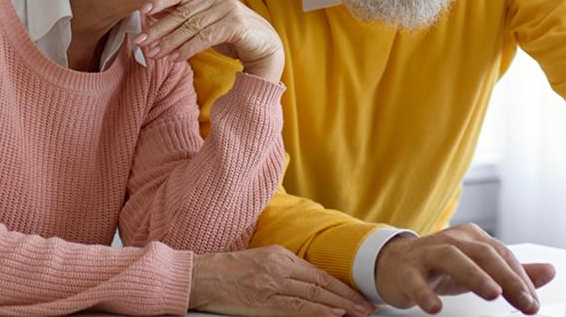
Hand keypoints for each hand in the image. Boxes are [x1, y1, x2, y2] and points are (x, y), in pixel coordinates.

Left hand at [135, 0, 283, 80]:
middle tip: (141, 42)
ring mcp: (228, 8)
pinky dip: (187, 49)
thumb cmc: (230, 34)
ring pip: (191, 26)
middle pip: (182, 12)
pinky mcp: (235, 24)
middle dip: (159, 28)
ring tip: (154, 54)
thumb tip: (152, 17)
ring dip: (170, 42)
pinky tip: (174, 58)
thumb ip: (184, 17)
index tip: (142, 10)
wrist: (263, 46)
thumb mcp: (205, 23)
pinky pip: (204, 38)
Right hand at [190, 246, 374, 315]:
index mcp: (279, 255)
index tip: (359, 295)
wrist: (197, 277)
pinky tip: (334, 314)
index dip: (342, 285)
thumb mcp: (258, 262)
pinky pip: (296, 306)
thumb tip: (308, 285)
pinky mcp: (262, 299)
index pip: (319, 272)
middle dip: (348, 296)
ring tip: (360, 313)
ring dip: (341, 305)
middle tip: (369, 307)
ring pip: (314, 294)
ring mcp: (271, 282)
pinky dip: (318, 310)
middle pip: (322, 283)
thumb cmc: (224, 272)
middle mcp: (279, 266)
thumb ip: (282, 271)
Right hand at [374, 224, 555, 314]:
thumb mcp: (479, 268)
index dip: (520, 279)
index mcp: (472, 239)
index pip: (503, 256)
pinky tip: (435, 307)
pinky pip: (416, 280)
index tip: (532, 302)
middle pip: (483, 254)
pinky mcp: (407, 270)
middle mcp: (452, 241)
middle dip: (507, 278)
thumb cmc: (439, 267)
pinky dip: (426, 293)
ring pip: (452, 258)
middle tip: (524, 301)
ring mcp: (427, 253)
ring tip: (491, 294)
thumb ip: (512, 272)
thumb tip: (549, 272)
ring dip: (474, 276)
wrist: (394, 265)